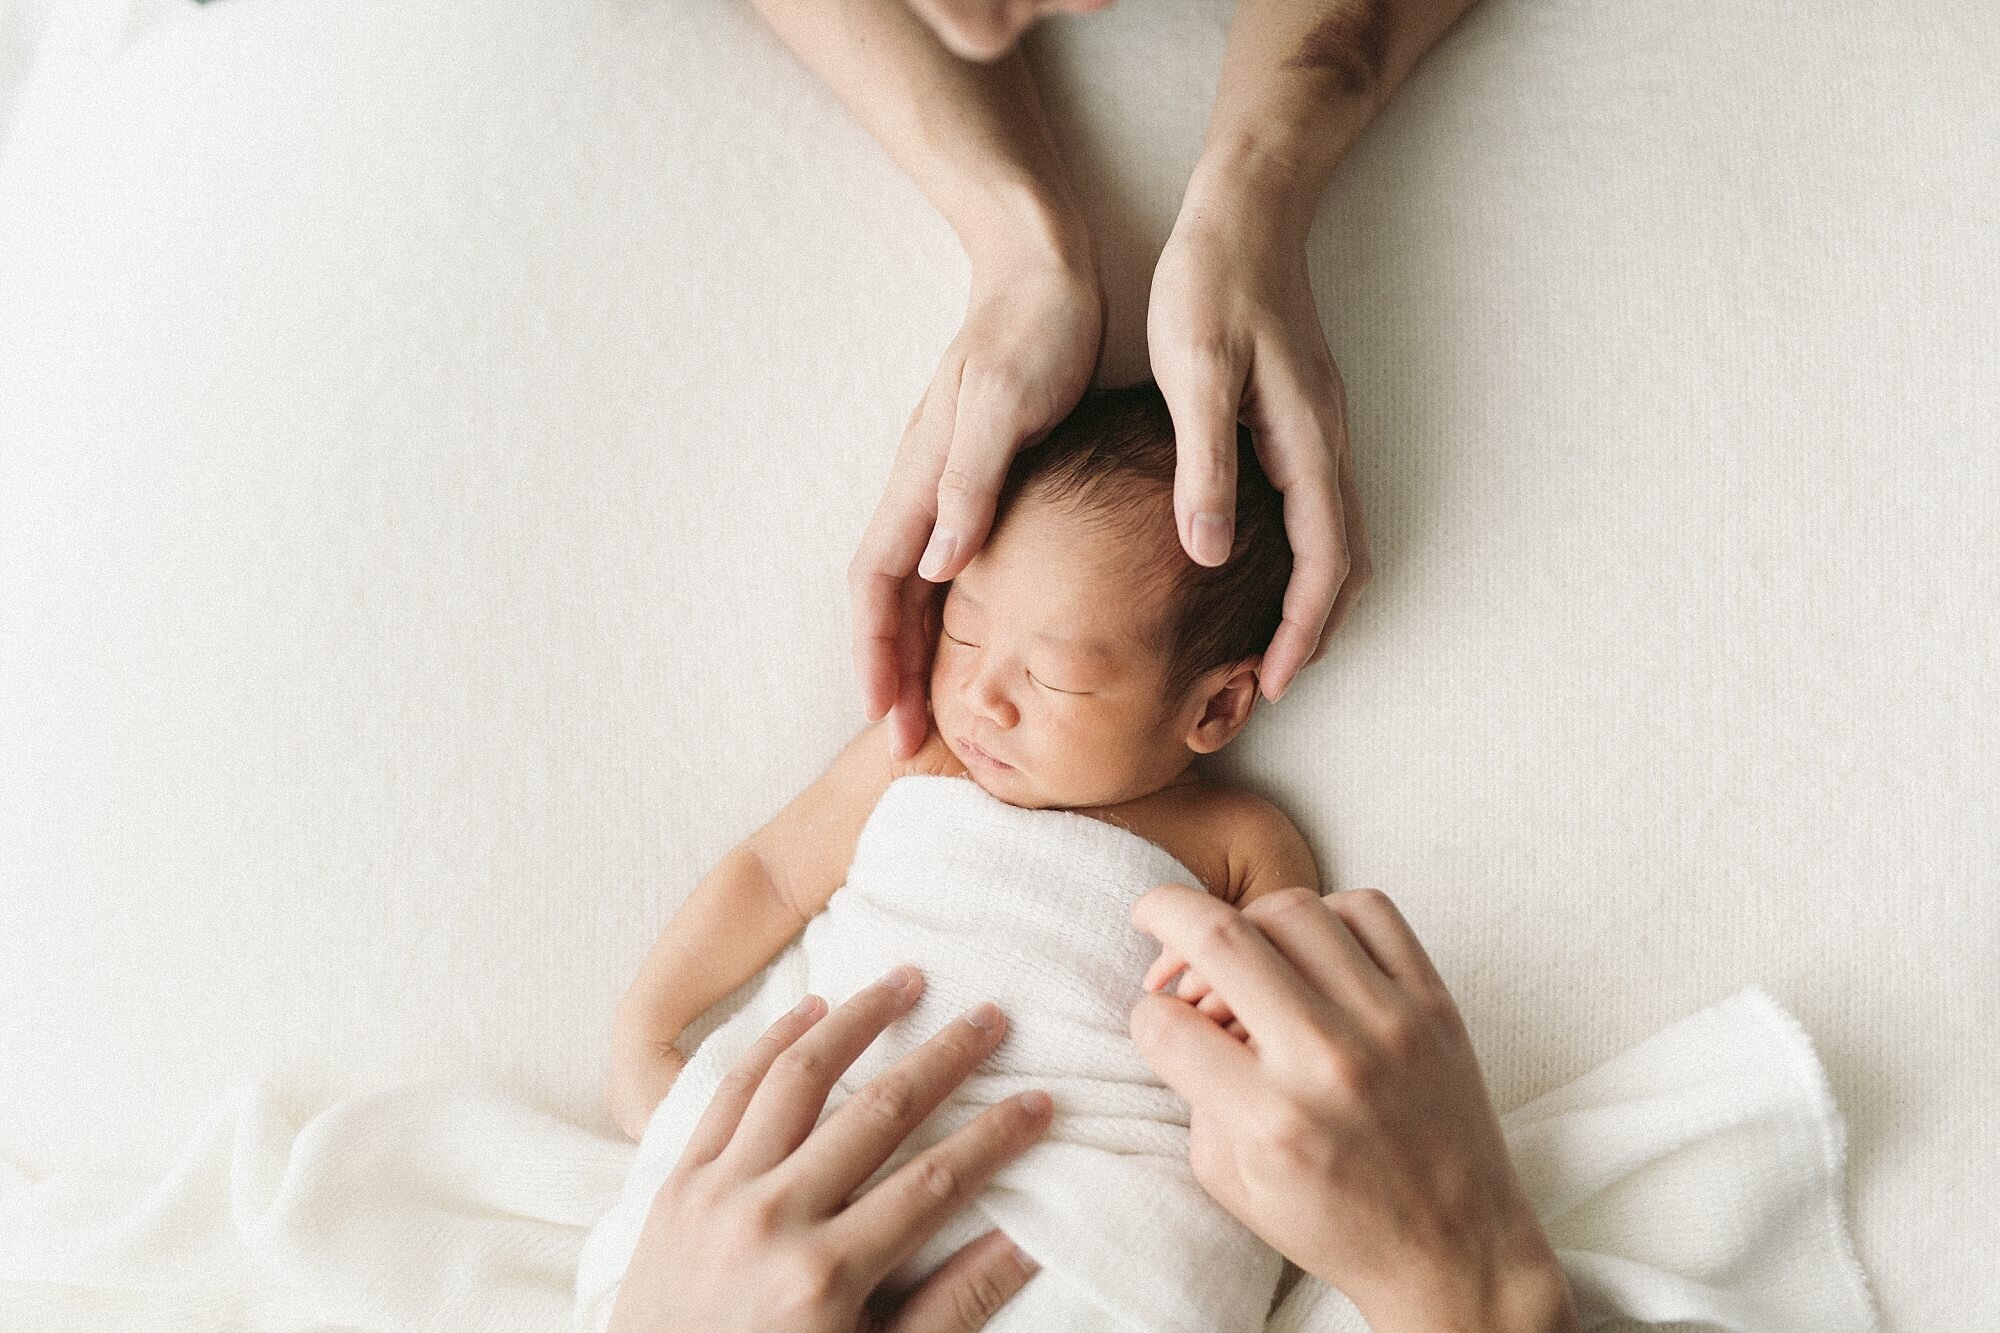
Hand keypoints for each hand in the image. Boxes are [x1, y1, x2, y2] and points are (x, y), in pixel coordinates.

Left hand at [608, 967, 1053, 1332]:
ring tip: (905, 979)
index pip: (936, 1183)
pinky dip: (769, 1043)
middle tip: (991, 1015)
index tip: (1042, 1101)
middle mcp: (770, 1220)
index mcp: (826, 1276)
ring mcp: (716, 1195)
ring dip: (856, 1021)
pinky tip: (810, 1009)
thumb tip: (1026, 1244)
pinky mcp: (675, 1185)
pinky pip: (727, 1093)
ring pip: (796, 1077)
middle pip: (877, 1113)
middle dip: (943, 1058)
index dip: (997, 1137)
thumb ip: (948, 1308)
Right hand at [850, 246, 1101, 760]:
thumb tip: (935, 567)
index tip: (888, 718)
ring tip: (931, 709)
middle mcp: (925, 487)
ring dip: (916, 650)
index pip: (880, 584)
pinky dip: (950, 612)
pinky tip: (975, 638)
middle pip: (889, 598)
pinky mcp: (984, 477)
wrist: (1045, 269)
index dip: (877, 654)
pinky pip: (950, 561)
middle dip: (888, 671)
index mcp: (922, 476)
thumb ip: (967, 483)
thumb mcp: (1003, 403)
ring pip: (916, 585)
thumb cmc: (1031, 331)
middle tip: (906, 743)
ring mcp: (950, 484)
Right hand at [1128, 886, 1578, 1332]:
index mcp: (1272, 1121)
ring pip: (1292, 908)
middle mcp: (1330, 1060)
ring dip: (1245, 920)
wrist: (1456, 1251)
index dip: (1144, 1015)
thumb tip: (1181, 1008)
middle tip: (1154, 923)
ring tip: (1240, 955)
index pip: (1167, 1024)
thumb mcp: (1233, 1183)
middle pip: (1221, 937)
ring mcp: (1390, 1022)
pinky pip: (1370, 910)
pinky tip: (1307, 951)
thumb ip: (1194, 1093)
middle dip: (1165, 915)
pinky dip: (1324, 915)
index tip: (1158, 1023)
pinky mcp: (1434, 1002)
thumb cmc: (1339, 1224)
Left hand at [1147, 185, 1371, 704]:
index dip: (1299, 629)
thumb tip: (1208, 554)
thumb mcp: (1195, 374)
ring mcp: (1320, 428)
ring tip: (1269, 642)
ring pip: (1337, 536)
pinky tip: (1259, 565)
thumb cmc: (1210, 284)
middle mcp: (1326, 441)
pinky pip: (1318, 506)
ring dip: (1313, 596)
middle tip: (1271, 680)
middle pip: (1343, 561)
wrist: (1244, 209)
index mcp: (1305, 441)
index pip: (1321, 561)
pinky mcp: (1301, 416)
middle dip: (1314, 628)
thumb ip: (1204, 465)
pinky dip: (1304, 555)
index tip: (1272, 680)